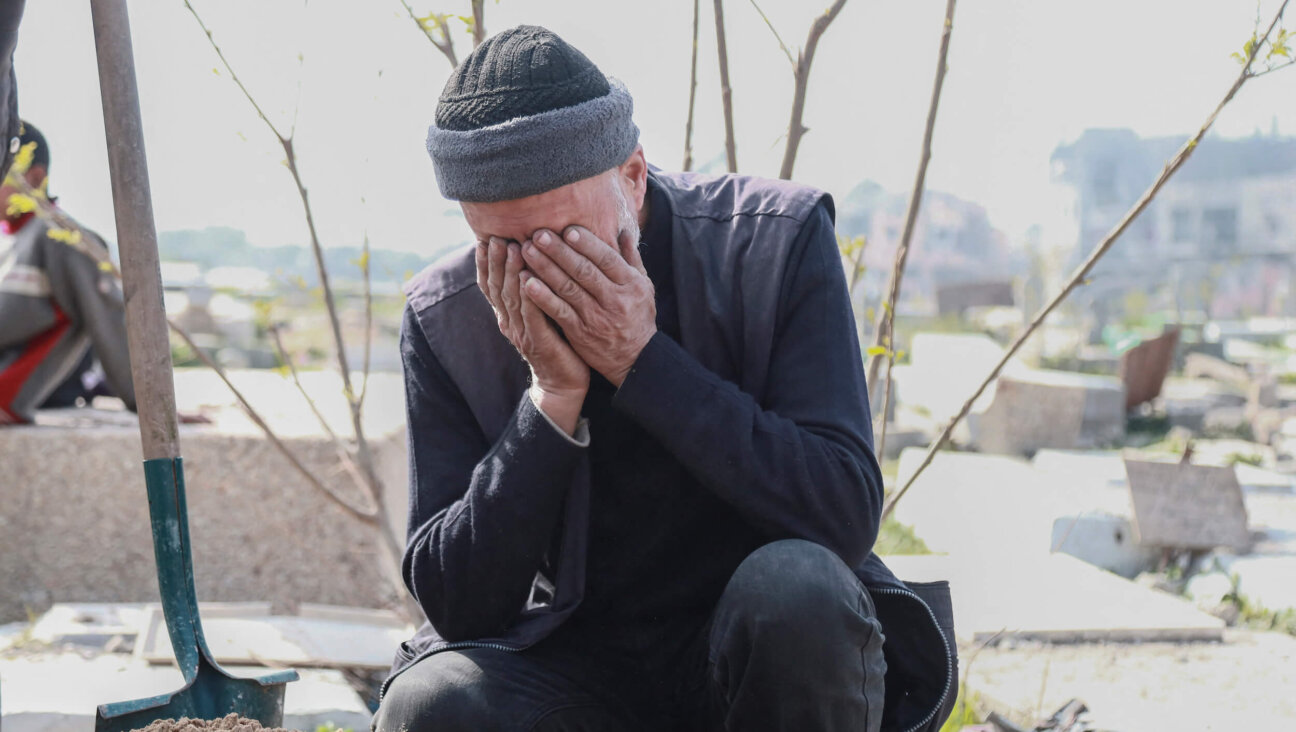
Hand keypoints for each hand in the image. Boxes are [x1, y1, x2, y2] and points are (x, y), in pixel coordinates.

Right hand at [477, 237, 588, 433]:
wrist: (564, 383)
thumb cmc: (557, 344)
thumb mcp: (540, 314)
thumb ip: (535, 290)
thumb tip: (534, 259)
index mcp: (508, 315)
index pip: (490, 285)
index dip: (485, 263)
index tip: (485, 238)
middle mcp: (509, 322)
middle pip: (497, 287)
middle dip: (496, 260)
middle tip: (497, 236)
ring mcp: (522, 333)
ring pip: (511, 298)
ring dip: (511, 272)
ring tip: (513, 249)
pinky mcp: (538, 342)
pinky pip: (531, 316)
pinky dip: (529, 297)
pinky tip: (529, 279)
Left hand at [519, 226, 655, 387]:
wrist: (635, 358)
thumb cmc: (638, 317)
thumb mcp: (644, 287)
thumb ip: (632, 259)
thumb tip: (623, 232)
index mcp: (631, 284)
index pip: (607, 259)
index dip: (587, 244)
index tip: (567, 229)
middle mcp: (614, 299)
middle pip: (584, 271)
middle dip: (559, 251)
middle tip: (538, 234)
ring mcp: (596, 317)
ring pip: (568, 288)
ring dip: (545, 268)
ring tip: (527, 251)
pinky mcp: (580, 333)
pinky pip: (559, 312)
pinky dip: (543, 298)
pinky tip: (526, 284)